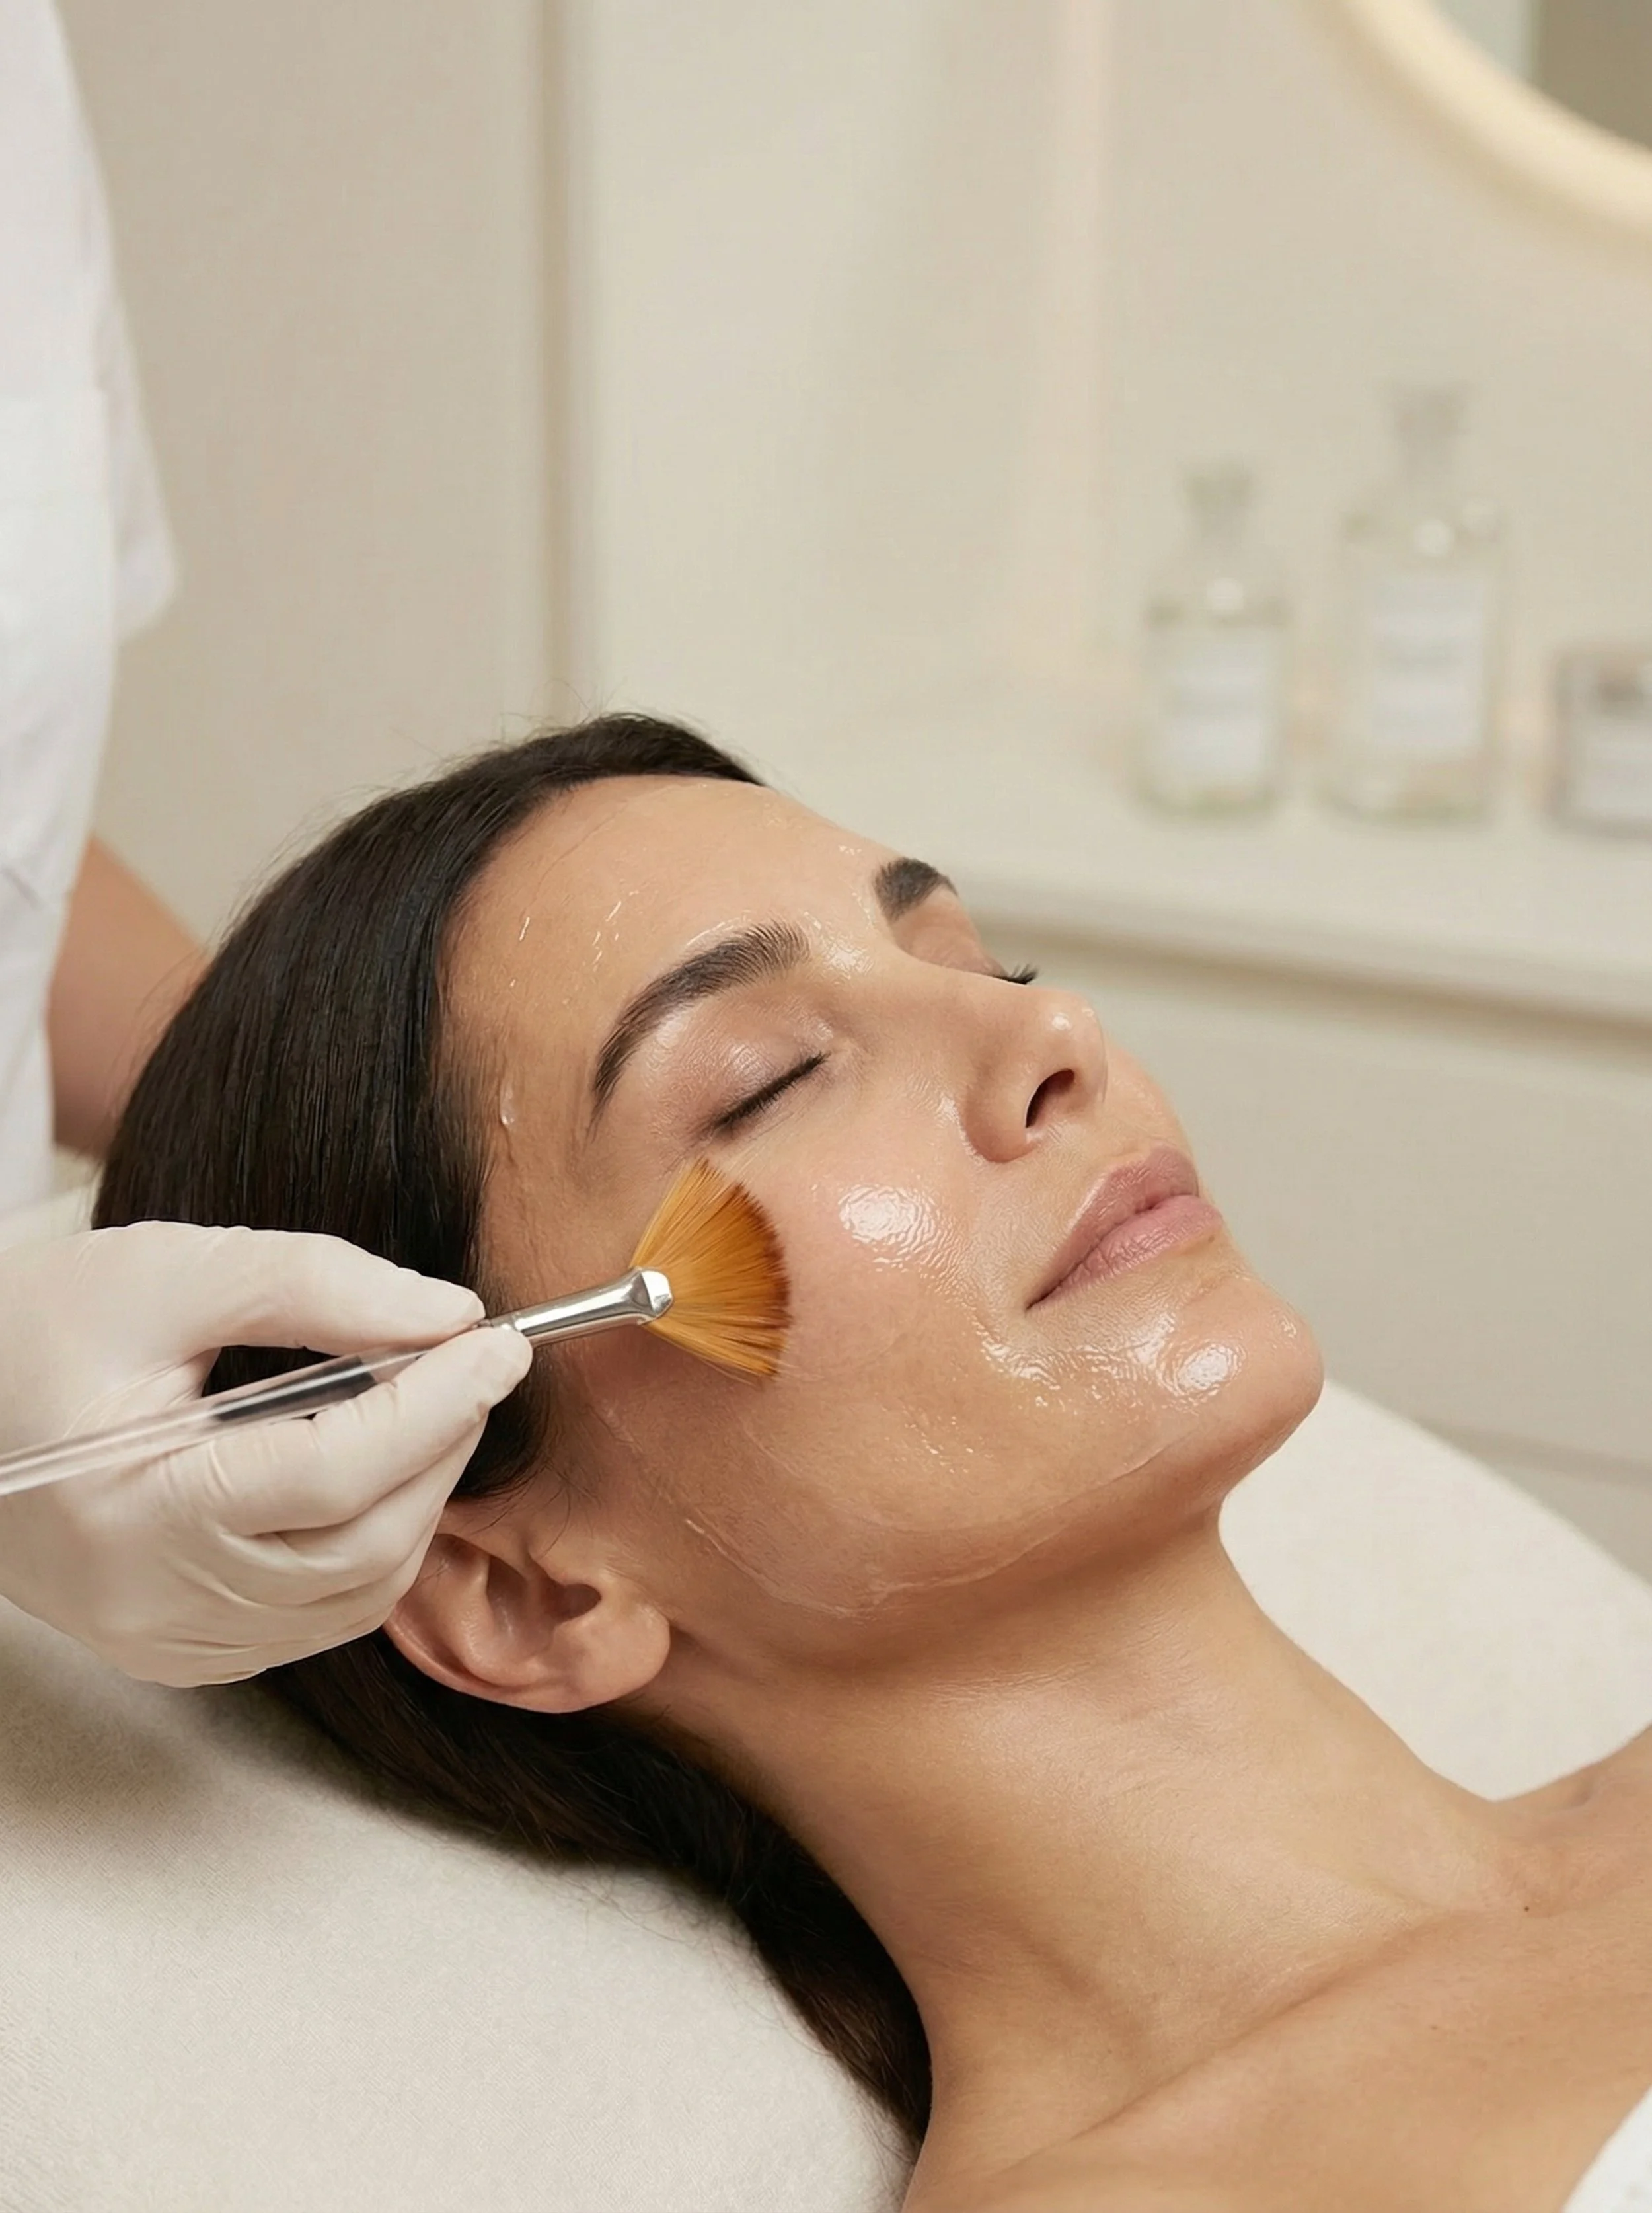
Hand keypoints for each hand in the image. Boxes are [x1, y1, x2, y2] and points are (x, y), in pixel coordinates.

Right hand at [0, 1222, 531, 1684]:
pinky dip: (371, 1547)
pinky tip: (373, 1474)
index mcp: (134, 1509)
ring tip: (426, 1409)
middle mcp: (150, 1602)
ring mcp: (165, 1640)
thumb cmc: (40, 1328)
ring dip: (417, 1501)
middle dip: (439, 1449)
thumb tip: (449, 1315)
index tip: (500, 1343)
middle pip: (360, 1546)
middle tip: (472, 1366)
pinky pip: (317, 1619)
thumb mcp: (170, 1272)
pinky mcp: (179, 1650)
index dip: (435, 1405)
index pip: (333, 1472)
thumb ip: (314, 1285)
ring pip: (355, 1596)